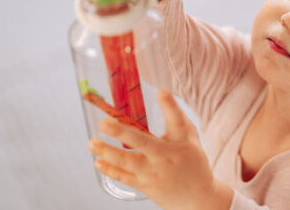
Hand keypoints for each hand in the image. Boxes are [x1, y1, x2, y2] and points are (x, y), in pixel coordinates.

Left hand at [88, 90, 232, 209]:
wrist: (198, 198)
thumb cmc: (194, 165)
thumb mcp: (192, 141)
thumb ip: (180, 122)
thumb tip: (165, 98)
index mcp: (181, 142)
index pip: (177, 120)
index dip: (170, 105)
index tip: (161, 92)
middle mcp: (166, 156)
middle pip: (142, 142)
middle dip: (121, 132)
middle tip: (104, 123)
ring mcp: (154, 172)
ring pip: (126, 161)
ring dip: (106, 151)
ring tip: (91, 143)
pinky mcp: (146, 186)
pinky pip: (123, 177)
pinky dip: (109, 169)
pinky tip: (97, 161)